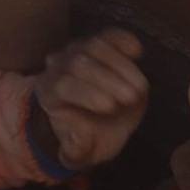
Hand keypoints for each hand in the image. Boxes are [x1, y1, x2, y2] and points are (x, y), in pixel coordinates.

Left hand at [31, 29, 149, 169]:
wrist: (95, 122)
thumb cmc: (87, 139)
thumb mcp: (80, 155)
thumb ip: (76, 145)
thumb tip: (74, 120)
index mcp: (49, 96)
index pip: (63, 86)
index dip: (87, 94)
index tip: (111, 107)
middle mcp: (58, 68)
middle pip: (78, 62)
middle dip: (107, 79)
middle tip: (132, 97)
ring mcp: (77, 50)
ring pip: (94, 45)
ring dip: (120, 64)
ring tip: (140, 88)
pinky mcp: (97, 42)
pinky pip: (108, 35)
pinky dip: (123, 40)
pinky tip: (137, 52)